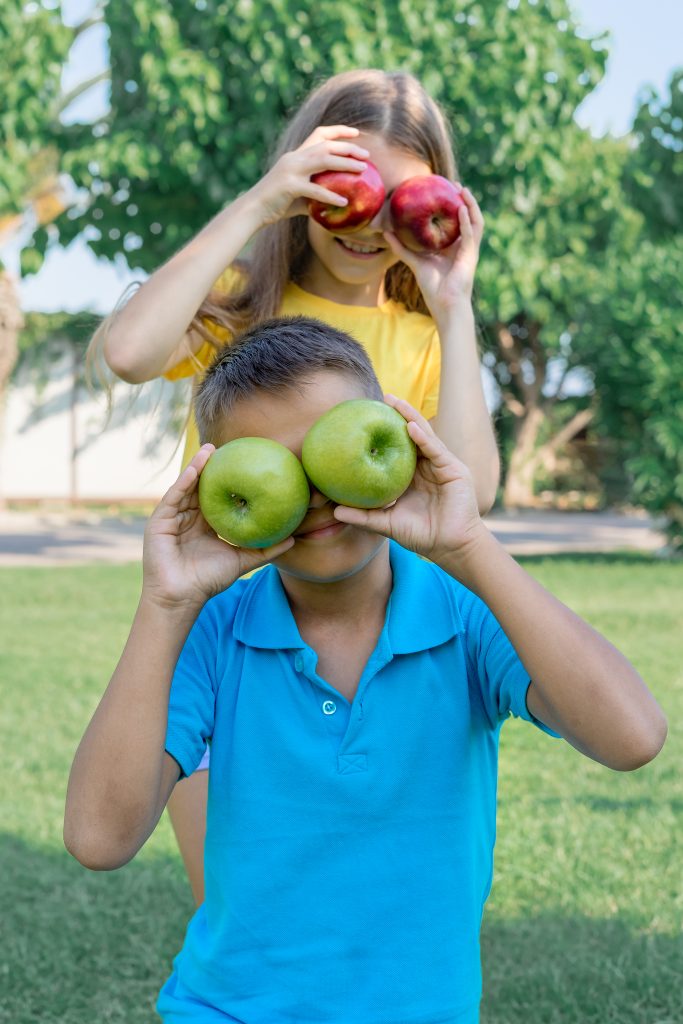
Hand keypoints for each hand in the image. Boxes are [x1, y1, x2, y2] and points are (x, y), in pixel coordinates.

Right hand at [142, 445, 293, 609]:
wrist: (183, 597)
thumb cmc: (209, 581)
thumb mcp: (241, 561)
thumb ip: (265, 550)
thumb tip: (293, 539)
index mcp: (204, 525)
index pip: (216, 497)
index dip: (227, 480)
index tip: (242, 462)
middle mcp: (187, 518)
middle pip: (200, 487)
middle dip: (211, 467)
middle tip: (226, 448)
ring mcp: (172, 518)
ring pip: (186, 487)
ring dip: (196, 467)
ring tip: (210, 450)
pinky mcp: (159, 522)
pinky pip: (174, 497)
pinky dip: (184, 482)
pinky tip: (196, 469)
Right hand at [249, 125, 370, 225]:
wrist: (253, 209)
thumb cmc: (276, 204)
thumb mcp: (298, 195)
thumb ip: (315, 195)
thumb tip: (335, 203)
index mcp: (296, 155)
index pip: (319, 134)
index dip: (338, 131)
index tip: (356, 133)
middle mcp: (294, 158)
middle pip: (326, 145)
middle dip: (348, 148)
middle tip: (366, 156)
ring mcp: (291, 170)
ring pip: (323, 161)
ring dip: (345, 164)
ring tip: (362, 170)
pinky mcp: (289, 186)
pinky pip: (315, 190)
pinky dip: (331, 196)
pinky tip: (344, 202)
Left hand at [333, 396, 485, 564]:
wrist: (450, 547)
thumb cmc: (421, 535)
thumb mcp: (387, 523)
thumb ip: (363, 516)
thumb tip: (335, 511)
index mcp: (412, 475)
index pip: (398, 448)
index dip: (385, 432)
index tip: (367, 418)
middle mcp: (427, 466)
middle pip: (412, 435)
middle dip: (398, 415)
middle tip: (382, 398)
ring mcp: (441, 465)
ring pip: (424, 436)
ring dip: (410, 417)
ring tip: (394, 402)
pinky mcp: (453, 470)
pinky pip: (436, 450)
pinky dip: (423, 438)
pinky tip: (410, 427)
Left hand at [384, 186, 483, 314]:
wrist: (445, 305)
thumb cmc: (433, 287)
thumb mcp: (415, 262)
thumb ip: (402, 248)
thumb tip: (386, 233)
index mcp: (454, 247)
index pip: (456, 222)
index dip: (452, 207)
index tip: (443, 191)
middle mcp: (464, 246)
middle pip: (468, 218)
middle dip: (464, 200)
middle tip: (455, 185)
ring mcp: (469, 250)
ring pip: (475, 222)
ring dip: (470, 205)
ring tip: (462, 190)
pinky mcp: (471, 255)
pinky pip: (471, 233)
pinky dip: (467, 220)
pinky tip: (461, 207)